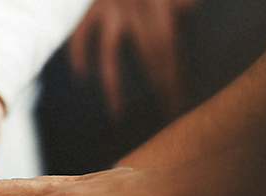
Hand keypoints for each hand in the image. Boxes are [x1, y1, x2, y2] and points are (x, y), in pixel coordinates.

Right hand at [70, 0, 197, 117]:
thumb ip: (179, 1)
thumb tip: (187, 10)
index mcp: (158, 6)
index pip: (169, 48)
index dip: (175, 76)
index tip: (181, 102)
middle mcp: (133, 10)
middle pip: (149, 55)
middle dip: (161, 86)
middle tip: (168, 113)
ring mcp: (109, 10)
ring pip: (109, 54)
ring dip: (113, 86)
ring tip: (117, 113)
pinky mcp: (90, 8)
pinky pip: (81, 34)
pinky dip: (78, 53)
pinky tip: (81, 74)